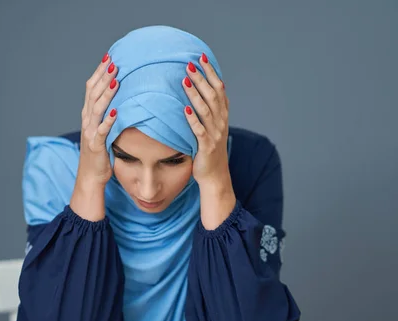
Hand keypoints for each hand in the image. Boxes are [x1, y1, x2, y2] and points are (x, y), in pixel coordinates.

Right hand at [77, 53, 119, 187]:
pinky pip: (102, 130)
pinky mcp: (96, 145)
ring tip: (116, 80)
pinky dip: (108, 120)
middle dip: (104, 77)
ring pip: (97, 108)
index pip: (91, 88)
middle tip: (115, 62)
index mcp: (88, 115)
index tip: (110, 57)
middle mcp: (87, 120)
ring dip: (106, 93)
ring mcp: (90, 132)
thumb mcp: (101, 129)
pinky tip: (116, 111)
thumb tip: (121, 98)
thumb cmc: (99, 153)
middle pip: (93, 93)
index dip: (99, 72)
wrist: (90, 176)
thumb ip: (106, 114)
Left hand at [182, 53, 229, 188]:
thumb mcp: (212, 127)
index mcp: (223, 115)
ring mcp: (215, 133)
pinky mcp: (206, 146)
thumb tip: (202, 89)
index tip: (201, 58)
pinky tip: (185, 109)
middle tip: (190, 64)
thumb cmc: (208, 150)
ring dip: (195, 93)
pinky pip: (199, 130)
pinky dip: (193, 119)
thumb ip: (210, 110)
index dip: (211, 73)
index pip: (218, 88)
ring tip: (185, 80)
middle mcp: (221, 122)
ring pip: (206, 109)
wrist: (214, 175)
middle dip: (201, 78)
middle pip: (212, 95)